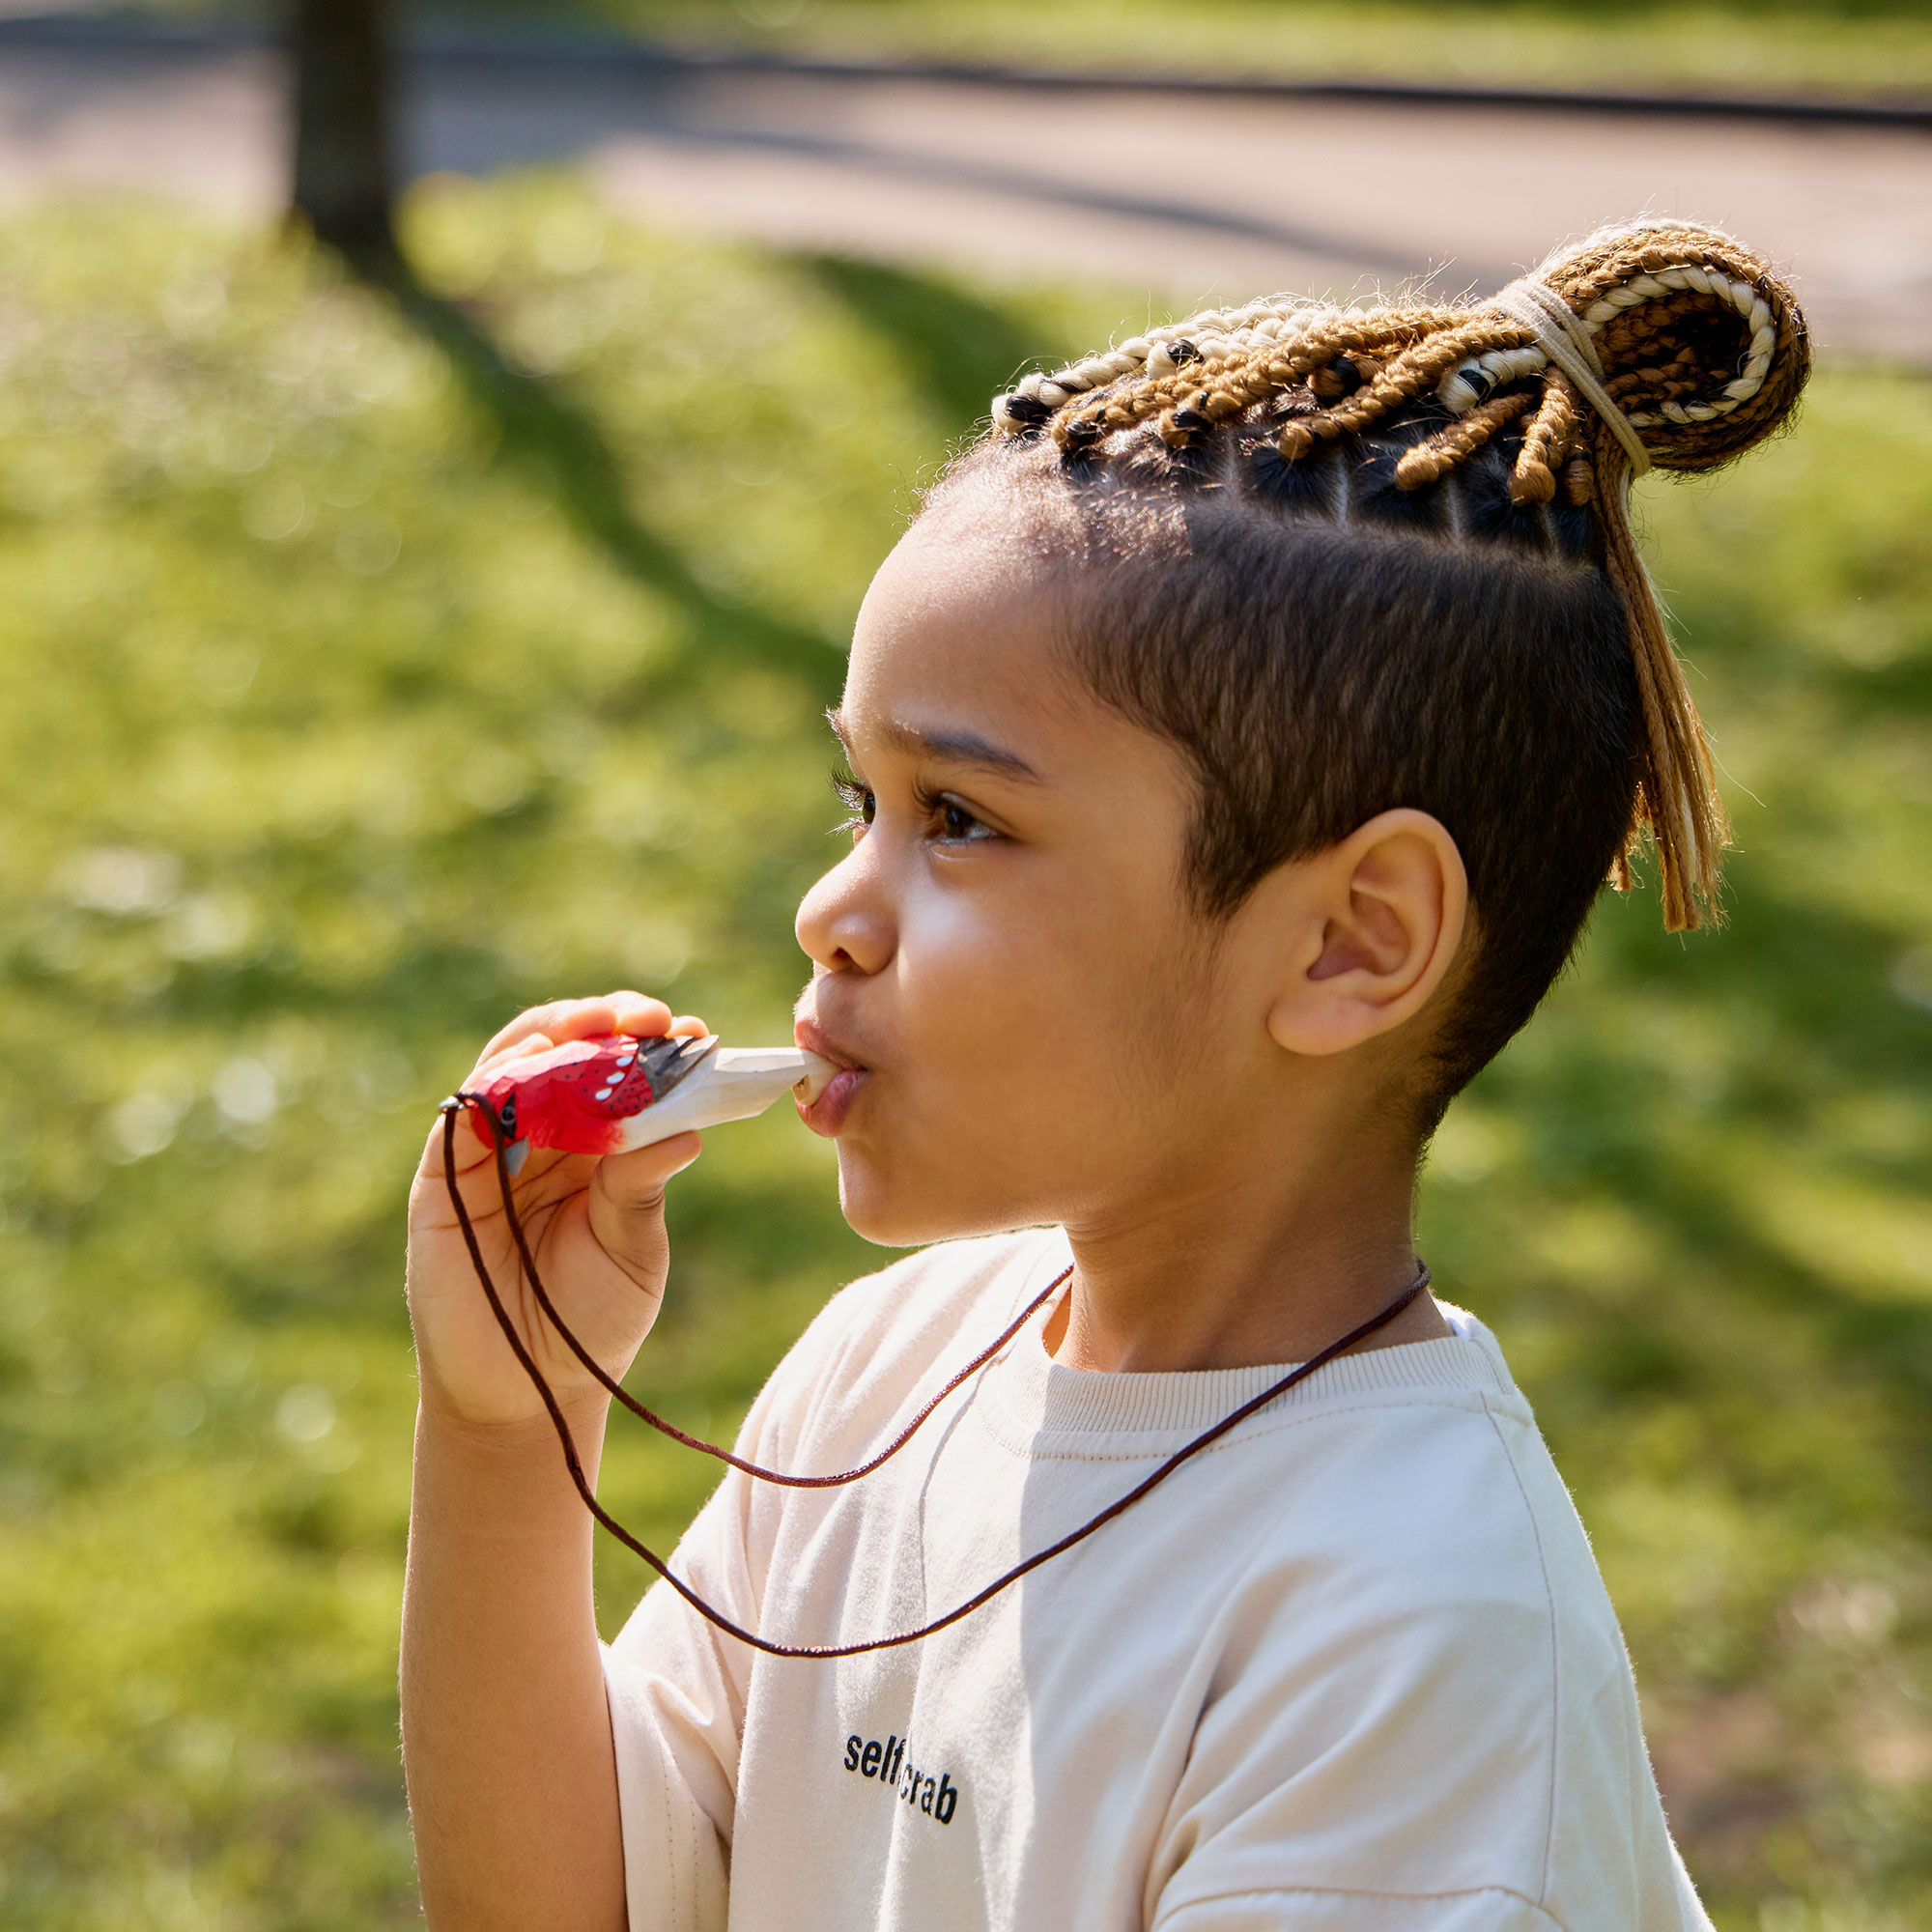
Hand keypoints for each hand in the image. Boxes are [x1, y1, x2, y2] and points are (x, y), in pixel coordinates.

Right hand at [405, 992, 707, 1430]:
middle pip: (565, 1054)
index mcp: (596, 1147)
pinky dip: (494, 1081)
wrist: (530, 1395)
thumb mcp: (632, 1250)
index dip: (651, 1046)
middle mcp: (542, 1137)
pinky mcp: (442, 1180)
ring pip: (512, 1067)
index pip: (620, 1073)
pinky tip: (531, 1064)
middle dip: (605, 1024)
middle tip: (647, 1018)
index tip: (693, 1033)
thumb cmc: (590, 1321)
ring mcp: (490, 1152)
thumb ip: (642, 1189)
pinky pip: (462, 1116)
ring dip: (552, 1036)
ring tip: (595, 1025)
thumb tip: (687, 1131)